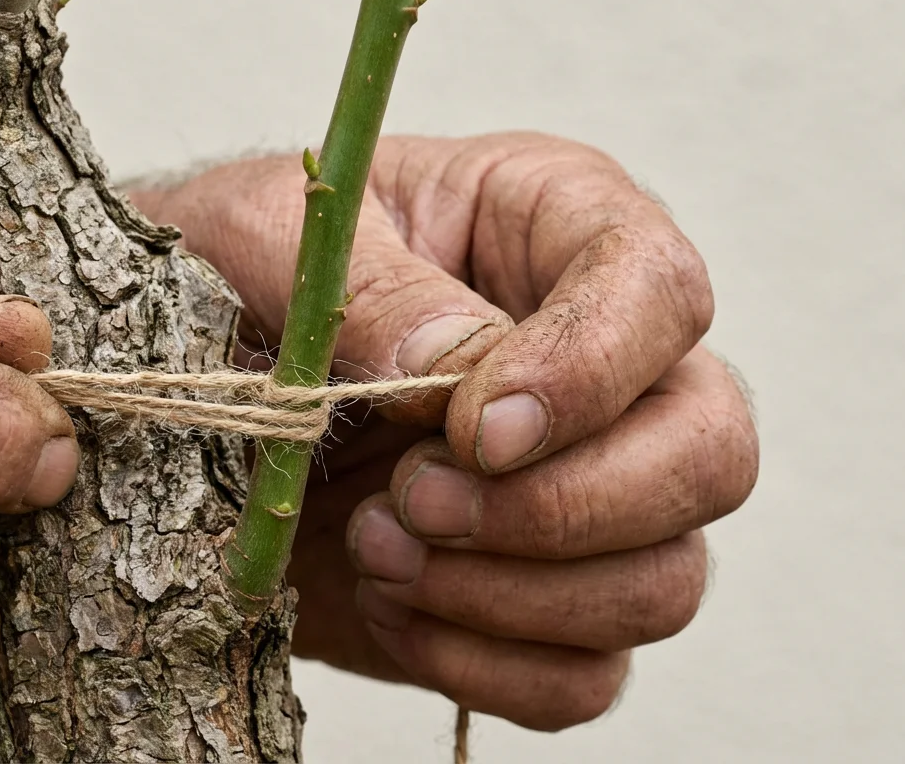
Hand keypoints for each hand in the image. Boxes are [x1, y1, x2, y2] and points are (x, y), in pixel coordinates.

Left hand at [129, 132, 759, 730]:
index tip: (471, 431)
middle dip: (561, 508)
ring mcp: (592, 489)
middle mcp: (608, 365)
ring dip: (512, 595)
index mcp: (556, 228)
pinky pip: (587, 676)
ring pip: (664, 581)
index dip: (588, 374)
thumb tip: (460, 367)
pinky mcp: (543, 598)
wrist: (193, 389)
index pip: (659, 293)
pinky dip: (485, 666)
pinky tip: (390, 608)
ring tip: (375, 547)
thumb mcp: (261, 233)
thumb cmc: (236, 276)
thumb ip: (365, 286)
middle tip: (411, 497)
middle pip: (710, 454)